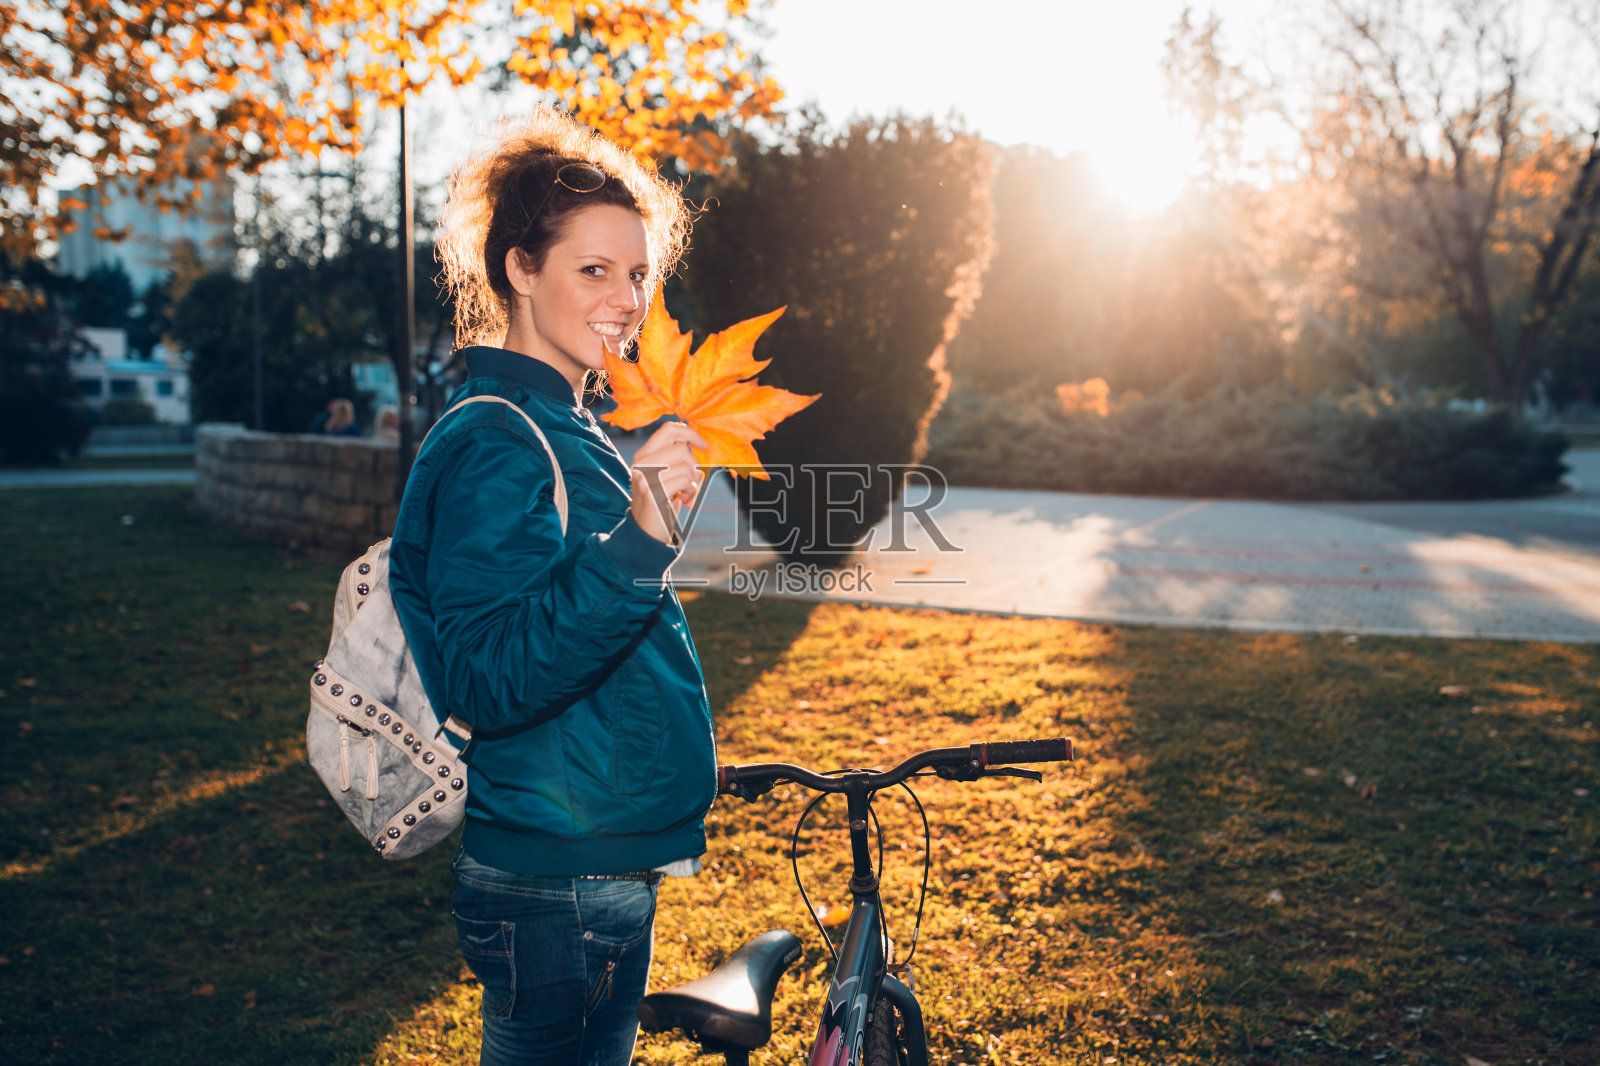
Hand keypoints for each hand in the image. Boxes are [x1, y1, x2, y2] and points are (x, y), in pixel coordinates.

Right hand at [629, 421, 708, 545]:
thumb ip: (674, 457)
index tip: (703, 446)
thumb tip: (693, 439)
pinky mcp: (652, 492)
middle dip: (695, 467)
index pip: (668, 428)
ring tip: (686, 495)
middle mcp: (641, 463)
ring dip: (694, 483)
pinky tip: (684, 501)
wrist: (646, 532)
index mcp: (643, 455)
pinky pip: (685, 480)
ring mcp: (644, 477)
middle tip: (692, 484)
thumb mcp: (665, 475)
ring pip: (686, 466)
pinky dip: (691, 492)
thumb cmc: (661, 502)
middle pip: (682, 449)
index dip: (691, 433)